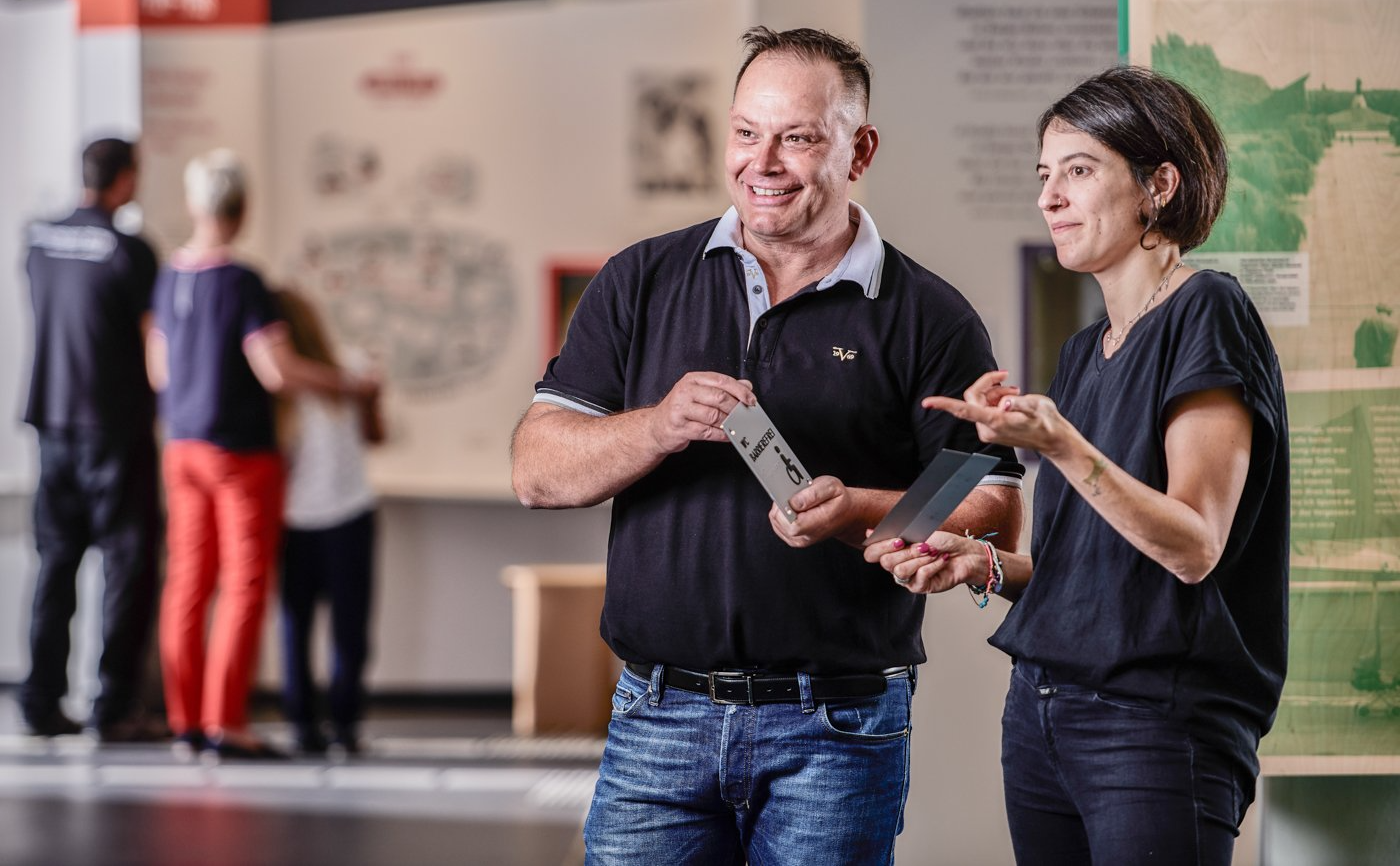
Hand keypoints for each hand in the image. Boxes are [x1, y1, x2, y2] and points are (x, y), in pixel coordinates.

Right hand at [647, 372, 754, 454]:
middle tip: (745, 415)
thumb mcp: (699, 393)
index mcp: (692, 379)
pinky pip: (707, 432)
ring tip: (738, 426)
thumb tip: (746, 385)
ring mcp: (680, 410)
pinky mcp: (679, 428)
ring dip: (729, 423)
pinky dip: (721, 435)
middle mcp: (685, 391)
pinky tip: (728, 436)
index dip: (739, 390)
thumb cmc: (680, 409)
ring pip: (714, 416)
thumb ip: (722, 388)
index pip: (721, 380)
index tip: (751, 400)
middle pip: (719, 397)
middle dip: (736, 408)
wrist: (655, 427)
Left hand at [768, 475, 854, 547]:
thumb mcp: (831, 487)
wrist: (846, 514)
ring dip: (781, 509)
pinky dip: (780, 514)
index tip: (789, 495)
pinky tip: (792, 508)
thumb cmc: (839, 500)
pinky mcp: (793, 539)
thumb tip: (794, 502)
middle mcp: (807, 536)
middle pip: (779, 522)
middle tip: (794, 495)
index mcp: (819, 524)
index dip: (785, 508)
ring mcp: (799, 540)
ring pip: (775, 523)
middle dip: (781, 504)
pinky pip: (777, 525)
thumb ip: (812, 494)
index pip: (792, 524)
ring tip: (796, 501)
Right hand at [862, 530, 985, 593]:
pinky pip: (920, 576)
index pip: (871, 554)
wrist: (964, 554)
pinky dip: (933, 565)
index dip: (881, 547)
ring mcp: (907, 578)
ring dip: (920, 559)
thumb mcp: (917, 532)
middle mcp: (896, 566)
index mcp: (891, 551)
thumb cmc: (942, 542)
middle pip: (886, 563)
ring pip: (901, 571)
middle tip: (924, 545)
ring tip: (933, 552)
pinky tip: (941, 560)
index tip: (899, 540)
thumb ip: (894, 534)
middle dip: (907, 552)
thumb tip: (869, 531)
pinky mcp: (920, 587)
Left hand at [923, 370, 1070, 458]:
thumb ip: (1019, 402)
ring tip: (1015, 391)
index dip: (944, 404)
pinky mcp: (990, 429)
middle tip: (1006, 376)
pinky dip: (996, 398)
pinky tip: (1011, 398)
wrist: (1053, 439)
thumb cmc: (1047, 422)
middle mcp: (987, 428)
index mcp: (995, 422)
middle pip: (973, 397)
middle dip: (987, 384)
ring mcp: (988, 430)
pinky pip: (984, 407)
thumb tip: (1005, 402)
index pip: (964, 410)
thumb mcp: (1037, 406)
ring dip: (995, 392)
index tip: (927, 402)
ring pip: (979, 401)